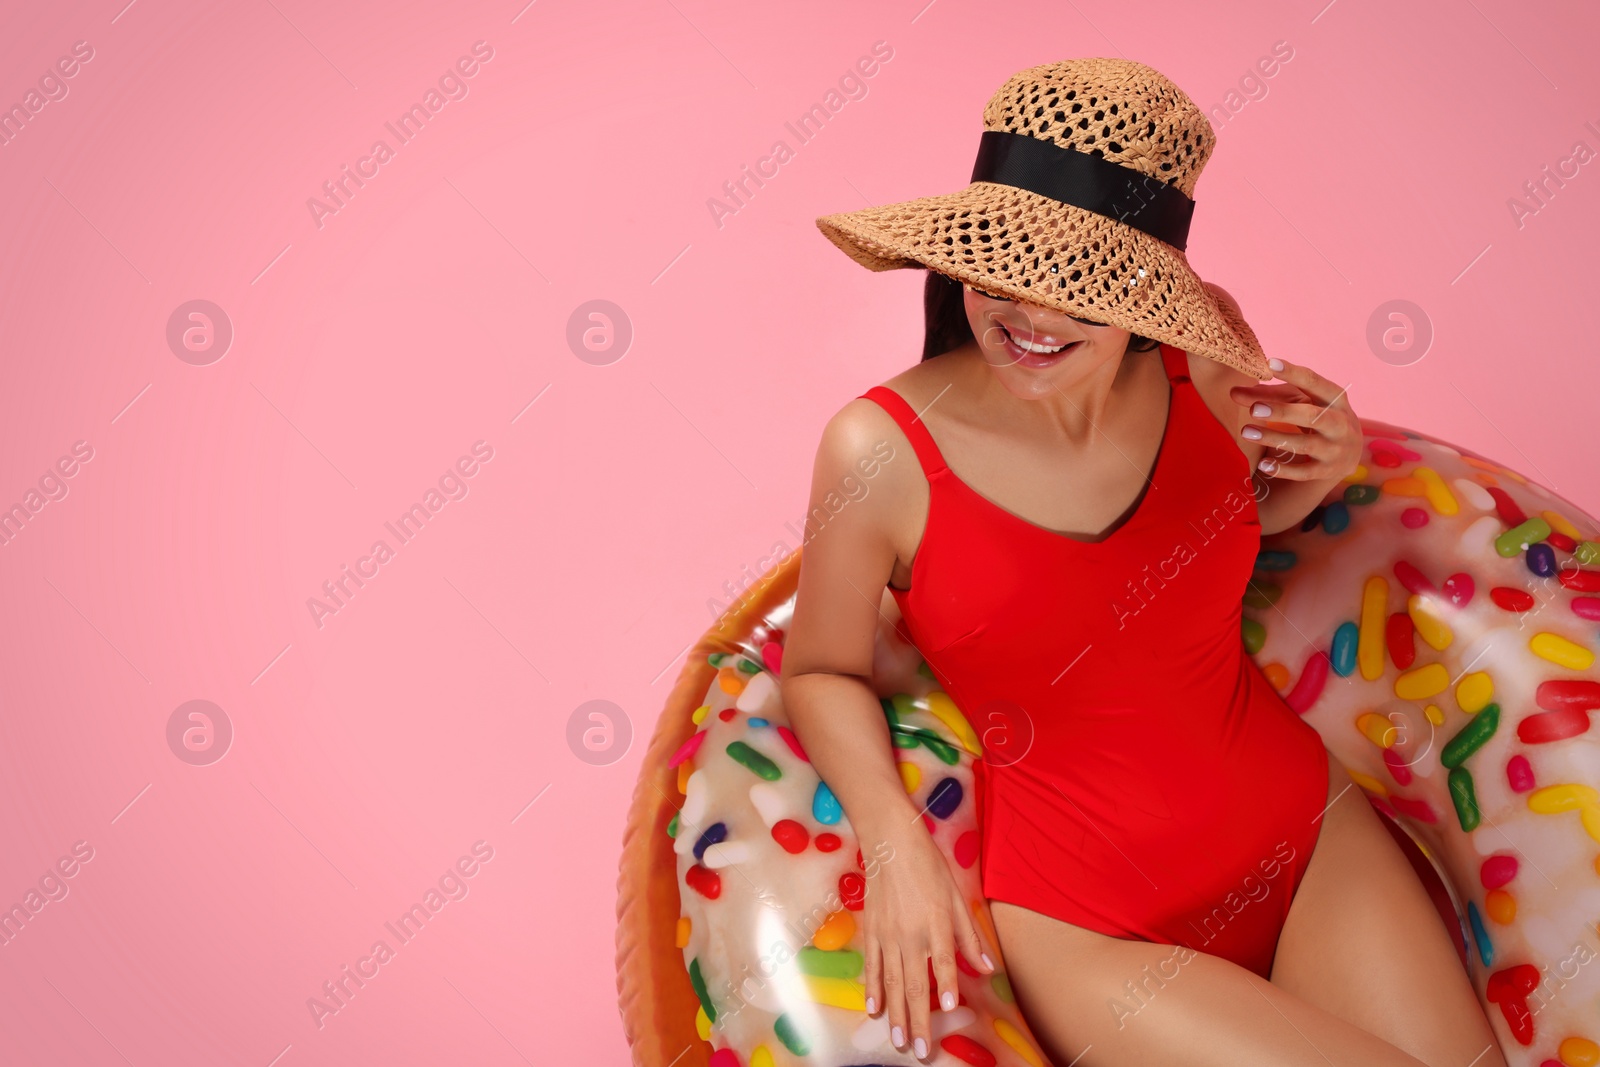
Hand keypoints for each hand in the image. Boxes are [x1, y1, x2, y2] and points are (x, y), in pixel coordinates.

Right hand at [857, 818, 993, 1060]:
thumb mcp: (957, 896)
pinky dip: (873, 990)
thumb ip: (969, 935)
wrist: (889, 841)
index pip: (944, 961)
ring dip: (895, 1015)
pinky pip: (873, 967)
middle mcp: (910, 934)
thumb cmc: (928, 865)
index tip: (949, 1007)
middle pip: (915, 984)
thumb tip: (988, 967)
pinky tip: (874, 1009)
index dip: (948, 984)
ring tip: (898, 1041)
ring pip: (892, 983)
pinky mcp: (872, 931)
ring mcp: (888, 935)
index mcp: (936, 923)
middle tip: (919, 1050)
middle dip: (917, 1021)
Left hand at [1229, 356, 1360, 479]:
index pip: (1315, 382)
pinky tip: (1263, 464)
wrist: (1348, 452)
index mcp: (1335, 398)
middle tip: (1254, 409)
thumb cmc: (1318, 416)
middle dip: (1283, 412)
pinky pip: (1303, 473)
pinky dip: (1283, 469)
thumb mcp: (1302, 401)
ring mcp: (1335, 449)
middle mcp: (1340, 423)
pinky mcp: (1326, 471)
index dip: (1293, 373)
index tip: (1270, 363)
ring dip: (1274, 438)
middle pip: (1312, 416)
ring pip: (1304, 445)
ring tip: (1246, 432)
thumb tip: (1234, 392)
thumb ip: (1270, 395)